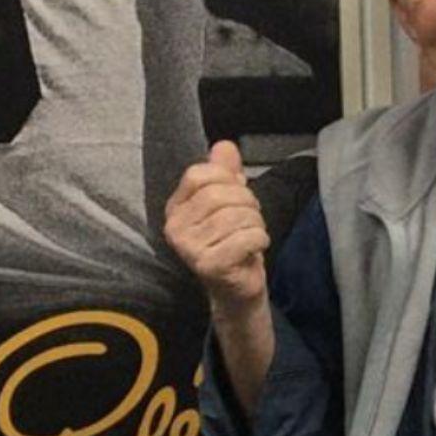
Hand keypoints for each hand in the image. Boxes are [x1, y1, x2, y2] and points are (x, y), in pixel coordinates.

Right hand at [164, 141, 270, 308]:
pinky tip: (253, 249)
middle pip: (220, 194)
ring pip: (237, 216)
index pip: (199, 174)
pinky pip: (246, 237)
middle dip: (247, 203)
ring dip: (255, 223)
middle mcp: (175, 228)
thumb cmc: (231, 243)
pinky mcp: (208, 265)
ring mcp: (189, 249)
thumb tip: (224, 145)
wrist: (236, 289)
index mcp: (175, 208)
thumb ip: (225, 172)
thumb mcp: (229, 202)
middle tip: (250, 219)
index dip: (227, 179)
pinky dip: (260, 240)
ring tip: (250, 236)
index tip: (237, 195)